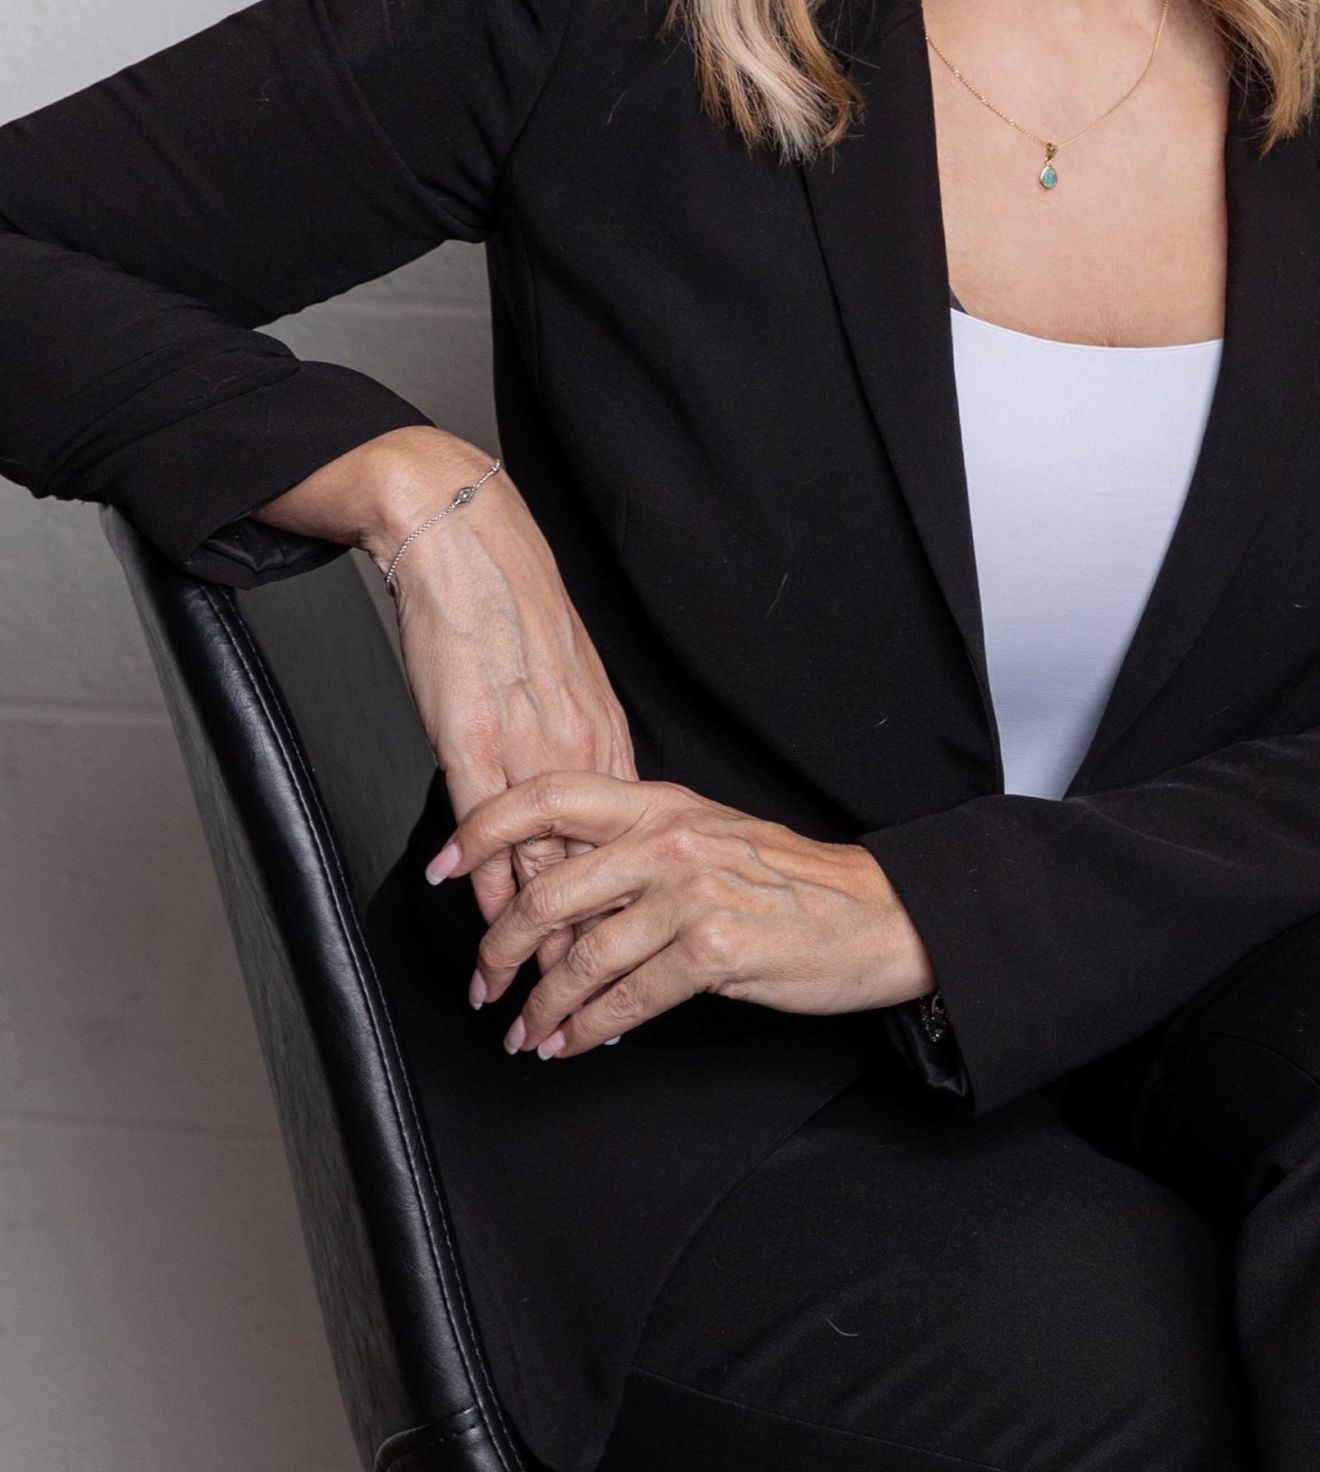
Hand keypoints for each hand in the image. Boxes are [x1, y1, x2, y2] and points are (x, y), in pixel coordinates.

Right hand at [312, 432, 636, 980]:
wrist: (462, 539)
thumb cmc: (506, 605)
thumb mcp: (561, 680)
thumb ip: (572, 741)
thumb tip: (578, 800)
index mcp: (602, 731)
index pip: (621, 848)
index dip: (619, 915)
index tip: (618, 970)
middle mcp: (574, 745)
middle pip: (589, 868)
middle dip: (580, 949)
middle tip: (574, 1015)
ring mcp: (525, 744)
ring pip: (539, 861)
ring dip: (527, 937)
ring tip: (516, 996)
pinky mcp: (471, 737)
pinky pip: (487, 826)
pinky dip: (482, 883)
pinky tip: (479, 924)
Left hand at [424, 771, 938, 1058]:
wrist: (873, 914)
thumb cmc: (789, 882)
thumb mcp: (709, 837)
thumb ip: (636, 846)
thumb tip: (555, 879)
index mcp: (662, 802)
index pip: (550, 795)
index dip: (483, 828)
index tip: (442, 865)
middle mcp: (670, 838)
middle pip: (548, 887)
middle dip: (499, 947)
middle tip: (483, 980)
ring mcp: (692, 892)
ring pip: (580, 955)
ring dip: (540, 1005)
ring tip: (524, 1031)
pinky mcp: (714, 948)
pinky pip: (626, 999)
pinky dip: (587, 1030)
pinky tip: (572, 1042)